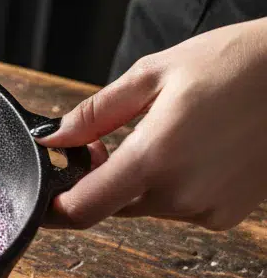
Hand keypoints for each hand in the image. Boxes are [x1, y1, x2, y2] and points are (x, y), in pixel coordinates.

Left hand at [39, 18, 266, 230]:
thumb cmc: (231, 64)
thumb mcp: (150, 75)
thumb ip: (94, 114)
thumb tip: (54, 138)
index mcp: (154, 159)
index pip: (84, 208)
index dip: (55, 207)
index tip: (46, 190)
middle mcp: (181, 195)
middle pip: (113, 204)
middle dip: (100, 178)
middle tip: (105, 140)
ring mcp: (209, 209)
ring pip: (146, 205)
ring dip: (138, 179)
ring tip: (162, 132)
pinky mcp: (229, 213)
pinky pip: (180, 206)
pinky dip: (172, 184)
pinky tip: (192, 148)